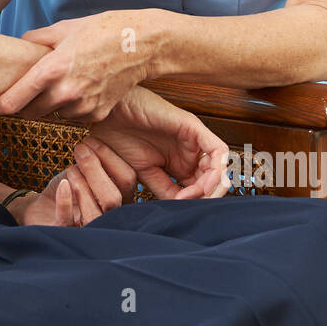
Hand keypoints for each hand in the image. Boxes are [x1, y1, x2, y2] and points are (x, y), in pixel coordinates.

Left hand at [0, 11, 156, 121]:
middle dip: (25, 105)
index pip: (13, 101)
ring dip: (52, 105)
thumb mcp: (62, 28)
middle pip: (29, 113)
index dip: (1, 104)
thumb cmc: (101, 31)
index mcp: (52, 69)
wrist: (141, 45)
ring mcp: (83, 106)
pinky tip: (82, 88)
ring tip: (63, 83)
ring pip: (53, 114)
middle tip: (28, 91)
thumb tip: (17, 47)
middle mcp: (65, 92)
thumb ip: (34, 39)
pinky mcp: (98, 114)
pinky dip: (73, 107)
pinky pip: (74, 116)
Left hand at [0, 138, 137, 226]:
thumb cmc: (69, 181)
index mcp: (118, 194)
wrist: (39, 206)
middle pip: (116, 197)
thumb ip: (101, 145)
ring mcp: (87, 226)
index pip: (129, 180)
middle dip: (97, 169)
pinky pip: (69, 222)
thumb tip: (112, 105)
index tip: (91, 140)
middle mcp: (109, 215)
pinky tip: (63, 185)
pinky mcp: (64, 233)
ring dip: (84, 185)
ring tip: (70, 166)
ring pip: (98, 213)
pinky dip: (67, 202)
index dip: (112, 159)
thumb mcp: (88, 160)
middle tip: (79, 149)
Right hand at [88, 86, 229, 200]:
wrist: (107, 115)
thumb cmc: (119, 137)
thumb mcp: (144, 172)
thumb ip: (164, 189)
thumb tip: (180, 208)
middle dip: (208, 196)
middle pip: (213, 179)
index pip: (200, 187)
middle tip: (193, 206)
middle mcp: (190, 151)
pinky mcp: (193, 127)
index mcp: (179, 162)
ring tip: (197, 195)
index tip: (179, 210)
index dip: (195, 202)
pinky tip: (203, 183)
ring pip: (219, 166)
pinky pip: (217, 149)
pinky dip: (216, 169)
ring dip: (213, 186)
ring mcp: (193, 139)